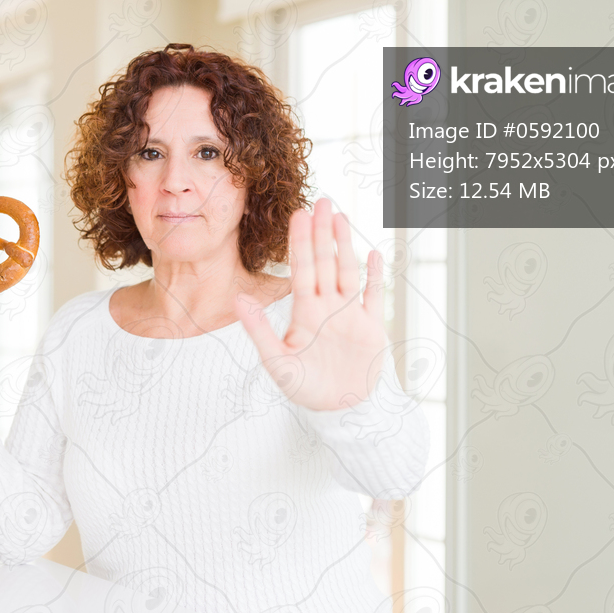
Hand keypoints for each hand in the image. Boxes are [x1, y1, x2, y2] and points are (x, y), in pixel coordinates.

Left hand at [235, 197, 387, 410]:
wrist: (340, 411)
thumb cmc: (305, 389)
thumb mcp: (277, 362)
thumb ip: (259, 330)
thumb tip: (238, 300)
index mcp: (305, 312)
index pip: (301, 269)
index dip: (300, 242)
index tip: (299, 214)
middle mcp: (327, 307)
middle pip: (324, 262)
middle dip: (322, 232)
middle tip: (321, 201)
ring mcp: (350, 314)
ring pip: (347, 271)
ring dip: (345, 245)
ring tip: (342, 217)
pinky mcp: (371, 327)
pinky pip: (374, 296)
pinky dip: (375, 276)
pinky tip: (373, 253)